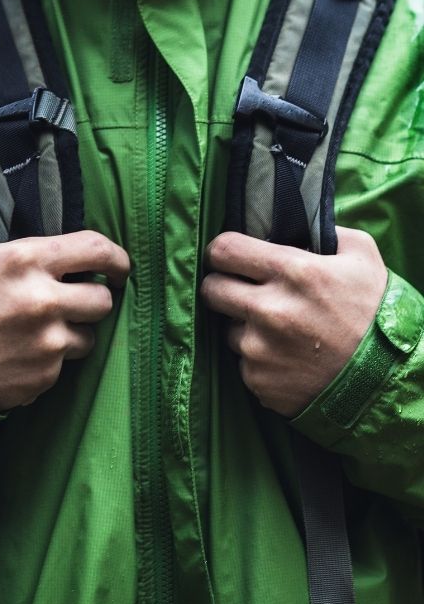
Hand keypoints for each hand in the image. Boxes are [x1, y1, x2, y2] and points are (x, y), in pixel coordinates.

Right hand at [0, 231, 129, 410]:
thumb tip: (39, 247)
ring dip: (71, 334)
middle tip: (74, 304)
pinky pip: (62, 365)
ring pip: (88, 337)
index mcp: (26, 259)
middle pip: (102, 300)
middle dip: (92, 301)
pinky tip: (19, 355)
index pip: (97, 250)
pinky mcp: (43, 375)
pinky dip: (48, 361)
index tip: (118, 269)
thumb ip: (12, 250)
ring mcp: (46, 341)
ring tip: (37, 334)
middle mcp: (43, 299)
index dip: (116, 259)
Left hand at [201, 227, 387, 417]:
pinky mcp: (258, 380)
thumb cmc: (375, 314)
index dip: (222, 251)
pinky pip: (243, 363)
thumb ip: (324, 232)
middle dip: (223, 287)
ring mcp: (260, 349)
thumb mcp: (362, 258)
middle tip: (243, 291)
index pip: (223, 250)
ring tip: (280, 331)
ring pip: (227, 329)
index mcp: (293, 272)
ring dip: (245, 328)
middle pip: (211, 289)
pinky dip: (259, 360)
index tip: (228, 257)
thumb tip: (292, 222)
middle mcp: (270, 310)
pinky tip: (288, 359)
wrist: (391, 381)